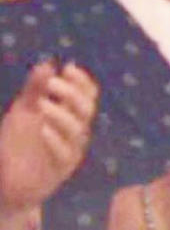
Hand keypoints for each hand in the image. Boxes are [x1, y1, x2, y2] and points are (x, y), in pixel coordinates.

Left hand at [0, 61, 97, 214]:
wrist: (7, 179)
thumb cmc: (18, 142)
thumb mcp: (23, 110)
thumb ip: (35, 89)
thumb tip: (48, 63)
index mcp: (71, 114)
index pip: (88, 93)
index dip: (81, 80)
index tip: (67, 68)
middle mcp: (76, 130)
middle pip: (86, 108)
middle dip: (72, 93)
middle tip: (52, 83)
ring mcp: (71, 149)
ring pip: (77, 129)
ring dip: (61, 114)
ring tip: (42, 105)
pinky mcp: (61, 168)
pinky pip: (64, 153)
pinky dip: (55, 140)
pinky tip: (43, 130)